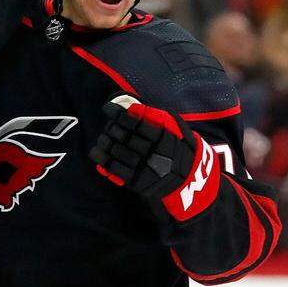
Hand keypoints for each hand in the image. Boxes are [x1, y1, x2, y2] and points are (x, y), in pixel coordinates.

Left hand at [90, 94, 220, 222]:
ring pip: (116, 152)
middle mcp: (152, 151)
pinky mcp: (137, 181)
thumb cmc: (179, 148)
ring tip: (102, 139)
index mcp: (162, 136)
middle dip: (111, 128)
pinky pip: (115, 169)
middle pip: (123, 136)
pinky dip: (103, 160)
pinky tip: (97, 153)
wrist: (190, 179)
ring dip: (104, 143)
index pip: (134, 121)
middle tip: (109, 127)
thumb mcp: (176, 127)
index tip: (109, 109)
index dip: (118, 113)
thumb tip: (130, 105)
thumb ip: (155, 116)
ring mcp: (144, 167)